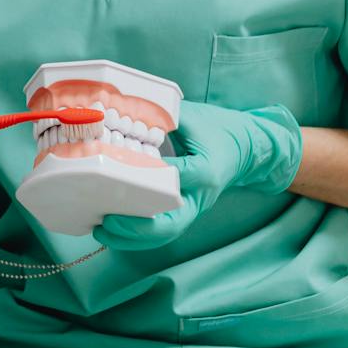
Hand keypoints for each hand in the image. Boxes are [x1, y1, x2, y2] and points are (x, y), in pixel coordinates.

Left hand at [92, 100, 301, 250]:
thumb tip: (121, 109)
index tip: (115, 173)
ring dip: (132, 238)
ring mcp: (193, 208)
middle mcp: (199, 195)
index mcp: (204, 169)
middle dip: (136, 227)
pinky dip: (138, 237)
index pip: (171, 178)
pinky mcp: (186, 213)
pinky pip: (163, 231)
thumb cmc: (217, 129)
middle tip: (107, 220)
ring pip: (164, 234)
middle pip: (170, 223)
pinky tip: (112, 232)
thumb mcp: (192, 116)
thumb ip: (161, 116)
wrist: (246, 149)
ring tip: (101, 232)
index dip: (143, 178)